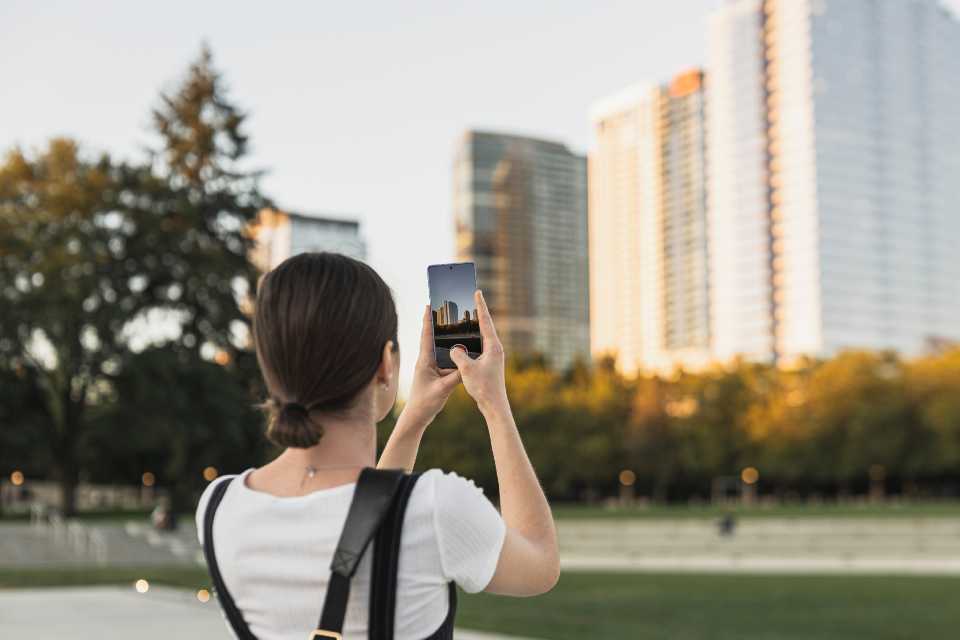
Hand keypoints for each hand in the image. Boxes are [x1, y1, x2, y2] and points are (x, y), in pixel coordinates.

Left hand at [402, 305, 461, 425]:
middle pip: (433, 338)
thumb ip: (455, 377)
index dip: (428, 320)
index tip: (429, 305)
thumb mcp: (442, 389)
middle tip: (445, 309)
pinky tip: (463, 350)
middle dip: (438, 324)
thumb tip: (468, 365)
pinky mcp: (437, 374)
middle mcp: (427, 361)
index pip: (426, 336)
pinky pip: (446, 361)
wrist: (418, 416)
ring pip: (441, 349)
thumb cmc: (425, 403)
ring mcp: (432, 367)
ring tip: (456, 326)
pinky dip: (453, 355)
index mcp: (424, 361)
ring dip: (447, 339)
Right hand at [449, 290, 508, 415]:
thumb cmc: (483, 387)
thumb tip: (453, 348)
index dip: (480, 306)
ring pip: (482, 336)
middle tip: (472, 298)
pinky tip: (464, 340)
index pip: (486, 321)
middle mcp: (495, 349)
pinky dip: (472, 340)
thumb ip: (458, 355)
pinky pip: (479, 346)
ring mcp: (493, 356)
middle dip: (478, 312)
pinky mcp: (489, 363)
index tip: (477, 292)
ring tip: (466, 315)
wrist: (494, 405)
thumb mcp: (467, 370)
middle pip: (485, 326)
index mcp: (493, 347)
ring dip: (475, 326)